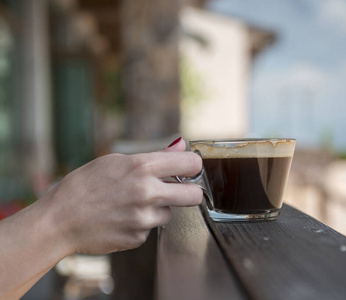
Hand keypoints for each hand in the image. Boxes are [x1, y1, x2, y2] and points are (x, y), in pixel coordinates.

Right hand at [42, 138, 202, 254]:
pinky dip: (141, 225)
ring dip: (157, 209)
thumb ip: (156, 156)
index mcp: (143, 167)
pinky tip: (122, 219)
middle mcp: (148, 193)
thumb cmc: (84, 186)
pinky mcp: (138, 238)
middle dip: (189, 192)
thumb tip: (181, 145)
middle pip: (194, 196)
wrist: (58, 220)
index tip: (189, 168)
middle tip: (178, 191)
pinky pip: (151, 229)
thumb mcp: (116, 161)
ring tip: (131, 205)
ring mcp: (144, 218)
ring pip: (169, 213)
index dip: (193, 166)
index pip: (191, 163)